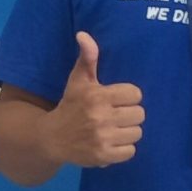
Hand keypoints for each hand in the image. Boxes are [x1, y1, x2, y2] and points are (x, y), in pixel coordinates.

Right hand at [51, 32, 143, 166]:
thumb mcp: (78, 80)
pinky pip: (131, 151)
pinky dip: (124, 148)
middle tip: (116, 115)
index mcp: (98, 96)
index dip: (127, 96)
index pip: (135, 94)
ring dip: (128, 131)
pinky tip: (112, 142)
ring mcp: (102, 138)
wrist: (51, 138)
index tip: (116, 100)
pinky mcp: (103, 156)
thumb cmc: (70, 105)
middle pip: (140, 114)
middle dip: (129, 114)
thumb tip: (83, 34)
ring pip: (137, 133)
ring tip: (114, 129)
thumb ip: (87, 57)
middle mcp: (101, 117)